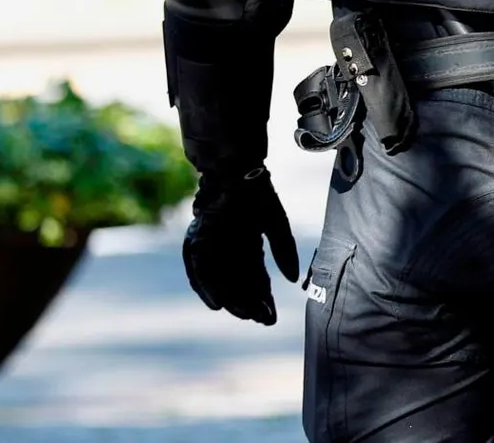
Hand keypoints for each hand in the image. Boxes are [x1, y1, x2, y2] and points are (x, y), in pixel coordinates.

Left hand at [183, 168, 299, 324]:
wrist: (234, 173)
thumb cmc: (257, 195)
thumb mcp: (277, 224)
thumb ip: (284, 250)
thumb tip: (294, 278)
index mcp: (248, 247)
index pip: (256, 279)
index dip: (264, 298)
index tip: (272, 315)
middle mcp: (229, 252)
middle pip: (240, 286)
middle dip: (251, 305)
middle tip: (263, 320)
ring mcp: (214, 249)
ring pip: (223, 282)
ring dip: (234, 301)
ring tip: (246, 316)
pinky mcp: (200, 243)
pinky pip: (203, 273)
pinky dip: (210, 289)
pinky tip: (219, 304)